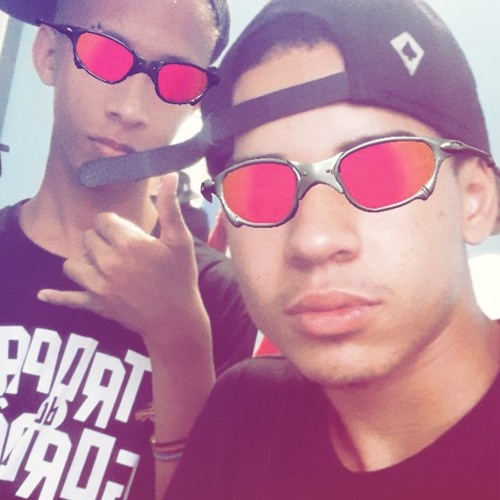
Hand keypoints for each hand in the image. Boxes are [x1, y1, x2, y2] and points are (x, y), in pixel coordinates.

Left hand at [38, 174, 206, 348]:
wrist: (176, 318)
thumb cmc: (180, 277)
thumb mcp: (180, 240)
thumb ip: (170, 206)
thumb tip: (170, 175)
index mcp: (128, 243)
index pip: (103, 220)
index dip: (116, 225)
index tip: (129, 234)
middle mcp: (108, 262)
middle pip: (88, 238)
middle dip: (102, 240)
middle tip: (122, 251)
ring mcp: (99, 285)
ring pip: (73, 262)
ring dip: (84, 260)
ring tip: (101, 264)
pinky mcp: (96, 304)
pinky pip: (68, 299)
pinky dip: (56, 297)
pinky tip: (42, 295)